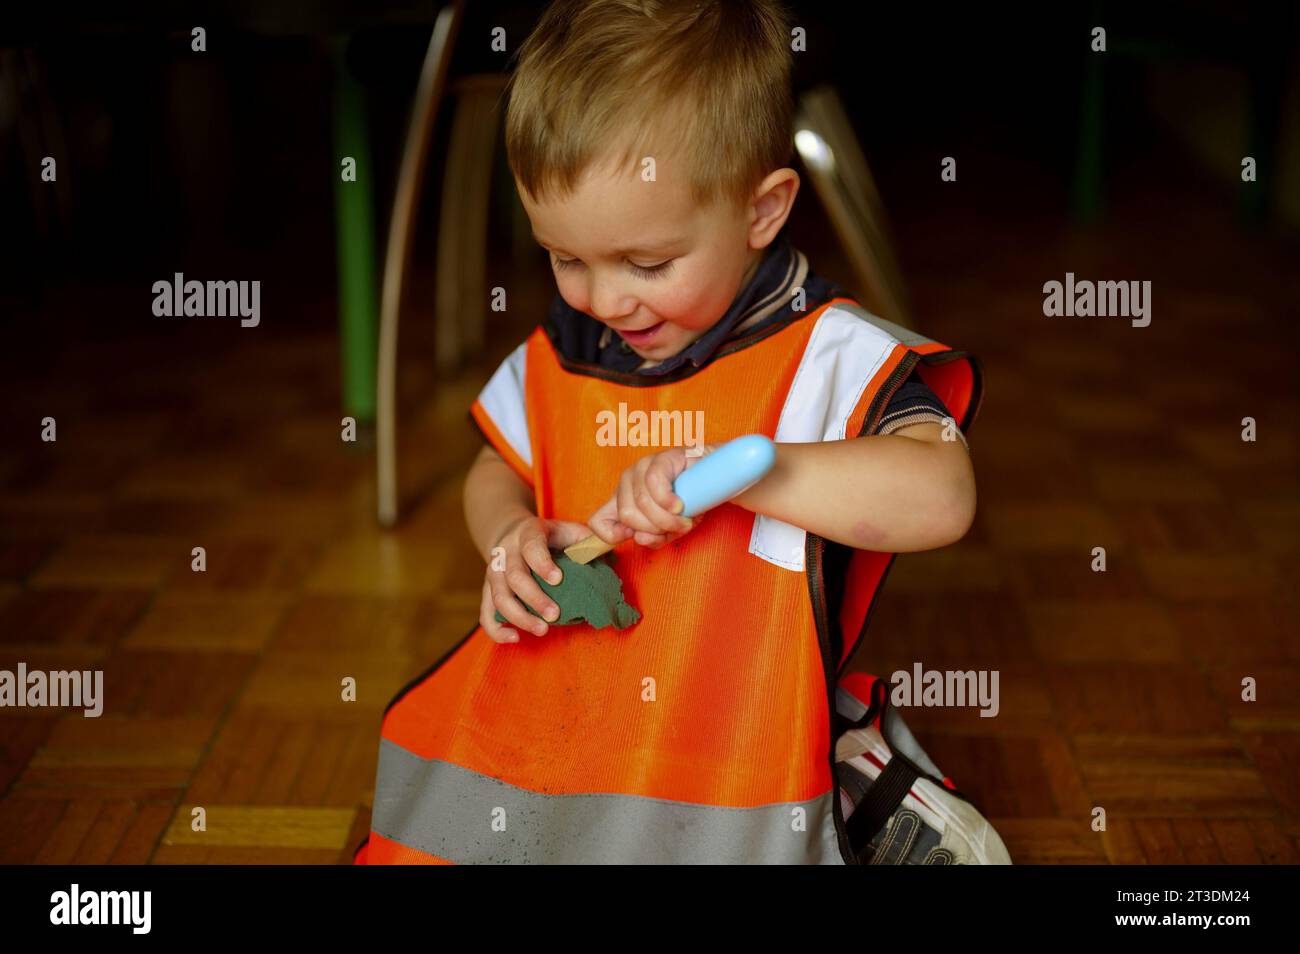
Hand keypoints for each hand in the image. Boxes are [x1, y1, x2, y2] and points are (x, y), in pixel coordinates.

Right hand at [481, 516, 590, 642]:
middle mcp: (505, 552)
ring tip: (542, 630)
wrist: (511, 532)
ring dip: (519, 616)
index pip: (531, 547)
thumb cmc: (548, 536)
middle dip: (534, 598)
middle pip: (513, 577)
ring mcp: (493, 572)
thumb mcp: (566, 529)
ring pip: (498, 597)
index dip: (542, 563)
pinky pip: (485, 613)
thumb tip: (607, 552)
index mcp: (527, 533)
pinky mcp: (488, 590)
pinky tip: (515, 638)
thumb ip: (585, 540)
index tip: (558, 580)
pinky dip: (496, 629)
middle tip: (554, 615)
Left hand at [588, 446, 700, 549]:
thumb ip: (652, 537)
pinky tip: (680, 505)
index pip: (597, 522)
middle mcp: (627, 482)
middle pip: (627, 515)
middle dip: (655, 528)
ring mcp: (642, 467)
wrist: (716, 481)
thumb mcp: (668, 530)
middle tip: (676, 528)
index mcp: (623, 500)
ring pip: (642, 501)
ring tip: (685, 520)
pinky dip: (669, 500)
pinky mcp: (660, 458)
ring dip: (668, 519)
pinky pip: (654, 483)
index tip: (641, 537)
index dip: (613, 536)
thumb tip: (640, 538)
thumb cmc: (690, 504)